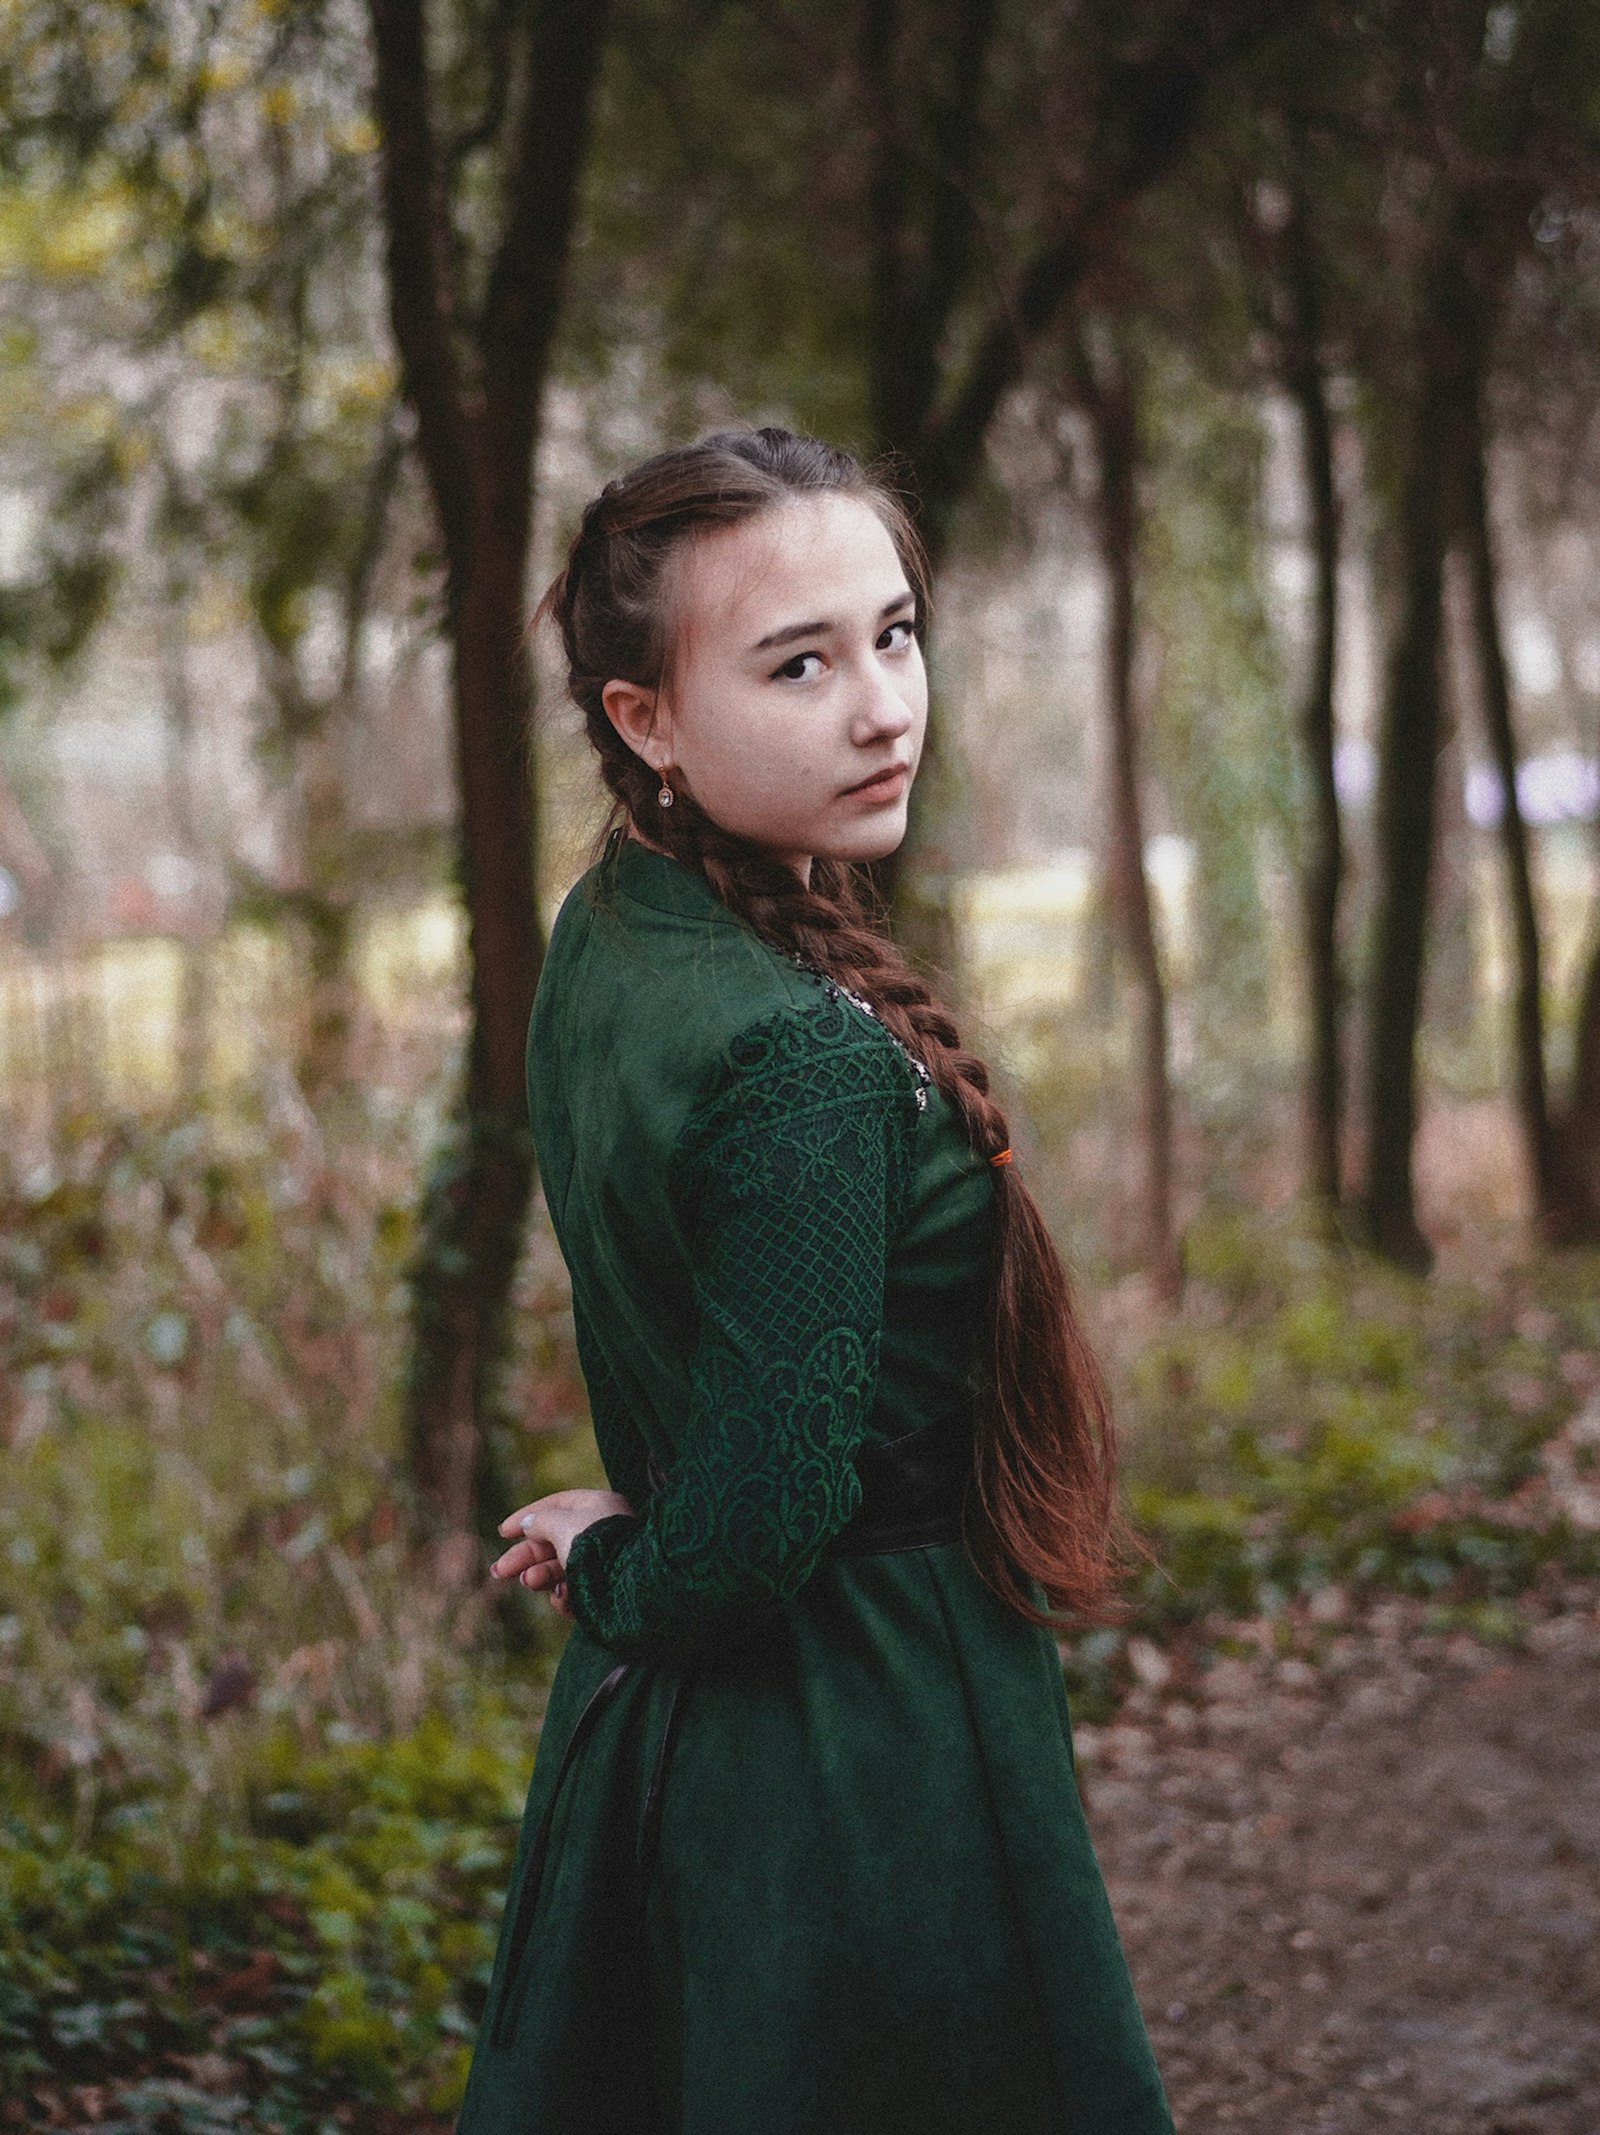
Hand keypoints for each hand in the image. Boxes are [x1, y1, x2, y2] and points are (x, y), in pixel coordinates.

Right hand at [490, 1488, 634, 1617]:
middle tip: (498, 1571)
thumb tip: (529, 1524)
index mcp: (597, 1507)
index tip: (503, 1533)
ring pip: (562, 1569)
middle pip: (553, 1541)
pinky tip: (563, 1597)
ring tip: (530, 1581)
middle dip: (525, 1557)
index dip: (526, 1517)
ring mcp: (604, 1562)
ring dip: (541, 1576)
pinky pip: (577, 1591)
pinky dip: (564, 1595)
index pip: (556, 1506)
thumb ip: (540, 1522)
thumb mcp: (561, 1524)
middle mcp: (602, 1532)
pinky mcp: (605, 1591)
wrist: (628, 1586)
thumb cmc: (595, 1545)